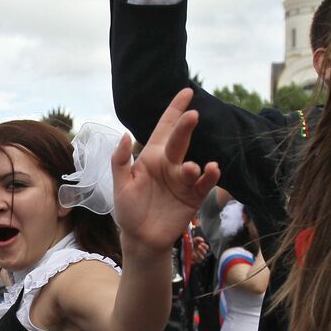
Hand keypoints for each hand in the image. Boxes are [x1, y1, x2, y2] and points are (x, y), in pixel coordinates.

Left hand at [110, 89, 220, 258]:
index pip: (165, 127)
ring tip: (191, 169)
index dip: (175, 109)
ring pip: (193, 165)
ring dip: (194, 165)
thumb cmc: (128, 210)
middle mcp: (170, 165)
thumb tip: (125, 134)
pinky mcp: (193, 196)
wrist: (141, 239)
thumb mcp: (120, 185)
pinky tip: (210, 170)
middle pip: (180, 141)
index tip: (186, 91)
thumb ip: (120, 160)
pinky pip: (204, 183)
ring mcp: (183, 180)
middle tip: (192, 114)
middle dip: (186, 126)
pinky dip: (209, 176)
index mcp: (152, 157)